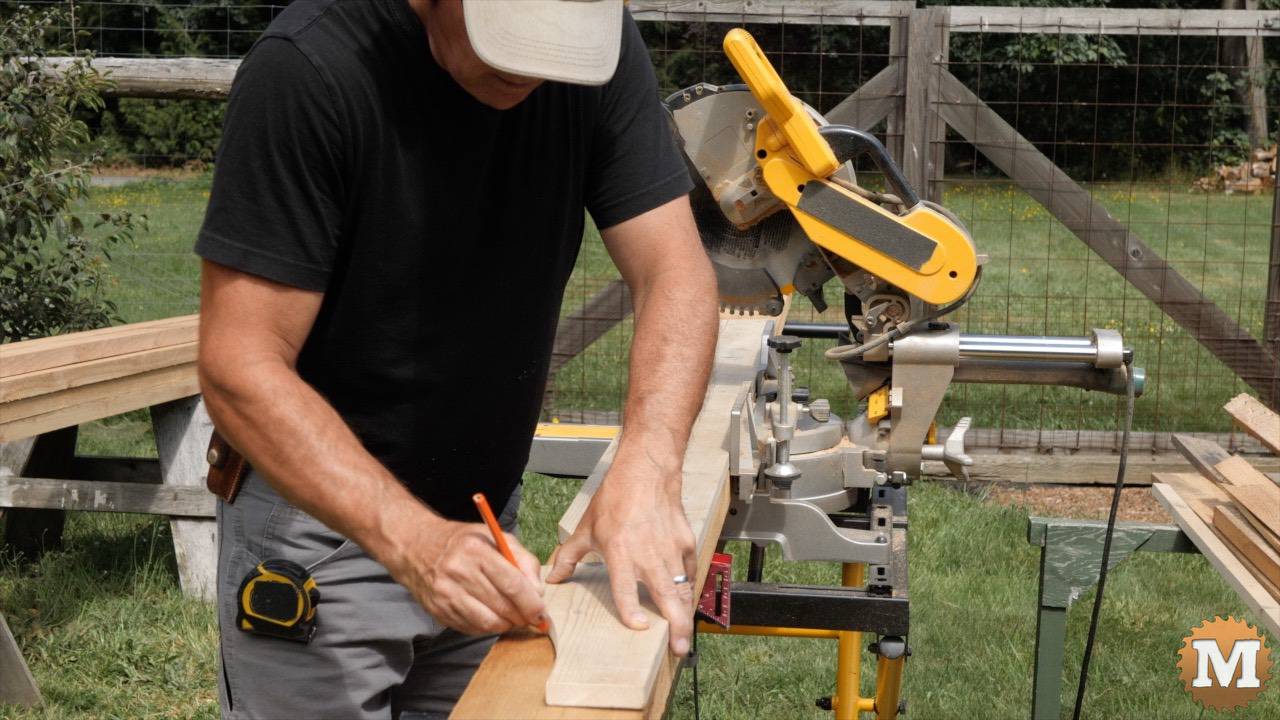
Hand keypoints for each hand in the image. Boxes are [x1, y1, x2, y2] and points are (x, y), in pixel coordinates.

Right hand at [389, 520, 546, 635]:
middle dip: (522, 616)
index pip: (512, 584)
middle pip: (502, 607)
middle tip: (530, 616)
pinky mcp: (438, 611)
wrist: (416, 547)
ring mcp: (445, 594)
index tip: (542, 612)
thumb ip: (523, 559)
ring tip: (511, 616)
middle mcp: (458, 572)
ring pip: (488, 623)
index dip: (531, 603)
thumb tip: (538, 591)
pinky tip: (490, 614)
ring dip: (506, 624)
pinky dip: (487, 626)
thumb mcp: (496, 537)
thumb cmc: (462, 542)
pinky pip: (472, 628)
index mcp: (476, 550)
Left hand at [545, 460, 695, 655]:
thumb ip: (569, 557)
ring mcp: (670, 550)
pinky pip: (689, 571)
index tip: (639, 627)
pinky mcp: (685, 542)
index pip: (626, 590)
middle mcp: (648, 556)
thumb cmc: (615, 498)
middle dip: (675, 626)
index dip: (632, 611)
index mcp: (621, 553)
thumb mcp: (585, 529)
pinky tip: (684, 598)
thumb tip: (553, 579)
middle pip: (666, 597)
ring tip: (684, 634)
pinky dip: (688, 587)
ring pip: (682, 588)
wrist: (646, 472)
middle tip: (678, 648)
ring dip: (684, 612)